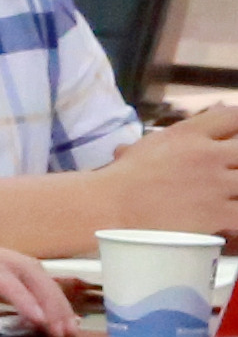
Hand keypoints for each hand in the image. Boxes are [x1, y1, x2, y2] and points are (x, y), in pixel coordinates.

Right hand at [92, 123, 237, 235]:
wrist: (111, 206)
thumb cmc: (124, 177)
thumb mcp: (149, 145)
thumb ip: (175, 135)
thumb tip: (201, 117)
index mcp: (189, 134)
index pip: (232, 117)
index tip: (234, 139)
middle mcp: (207, 155)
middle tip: (229, 172)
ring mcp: (215, 184)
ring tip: (228, 194)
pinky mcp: (217, 212)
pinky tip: (229, 219)